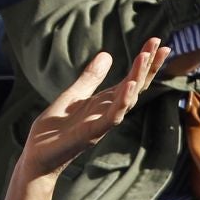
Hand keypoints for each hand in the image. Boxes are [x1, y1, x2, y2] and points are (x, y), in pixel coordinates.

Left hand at [16, 39, 167, 179]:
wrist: (38, 157)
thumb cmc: (55, 129)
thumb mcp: (73, 95)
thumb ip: (91, 77)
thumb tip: (107, 54)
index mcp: (105, 103)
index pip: (131, 80)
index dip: (145, 63)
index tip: (157, 42)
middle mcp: (109, 113)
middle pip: (136, 87)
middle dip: (149, 66)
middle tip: (162, 44)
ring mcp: (102, 124)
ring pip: (127, 99)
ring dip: (137, 77)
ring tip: (146, 56)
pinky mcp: (92, 133)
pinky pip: (112, 117)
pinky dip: (122, 102)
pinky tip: (130, 85)